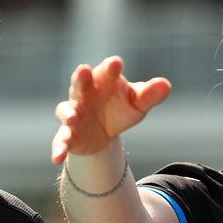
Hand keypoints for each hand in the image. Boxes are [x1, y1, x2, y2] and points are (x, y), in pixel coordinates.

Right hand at [51, 56, 170, 163]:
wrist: (103, 133)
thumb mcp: (137, 103)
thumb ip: (150, 94)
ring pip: (66, 110)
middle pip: (81, 83)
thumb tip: (166, 85)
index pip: (106, 72)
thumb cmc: (120, 108)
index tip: (116, 63)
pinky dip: (58, 148)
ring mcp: (74, 113)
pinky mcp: (68, 133)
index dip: (110, 68)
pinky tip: (56, 158)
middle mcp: (85, 94)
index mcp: (103, 81)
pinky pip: (61, 139)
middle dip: (82, 78)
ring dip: (68, 112)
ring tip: (73, 116)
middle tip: (84, 70)